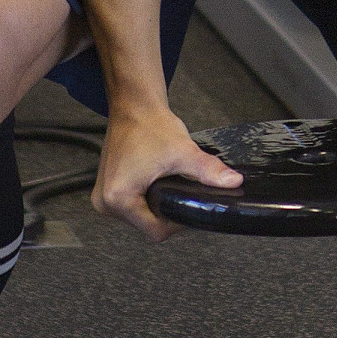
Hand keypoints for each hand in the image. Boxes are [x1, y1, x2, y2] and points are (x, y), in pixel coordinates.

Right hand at [92, 107, 242, 243]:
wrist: (134, 106)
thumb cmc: (149, 125)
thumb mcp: (182, 152)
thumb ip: (209, 171)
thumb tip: (233, 183)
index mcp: (118, 198)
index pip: (155, 231)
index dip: (177, 221)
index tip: (187, 203)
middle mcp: (105, 202)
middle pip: (147, 224)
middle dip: (166, 210)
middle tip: (176, 186)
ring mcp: (103, 197)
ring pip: (141, 216)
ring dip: (156, 204)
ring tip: (164, 181)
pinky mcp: (107, 189)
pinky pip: (133, 205)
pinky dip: (146, 196)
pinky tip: (154, 182)